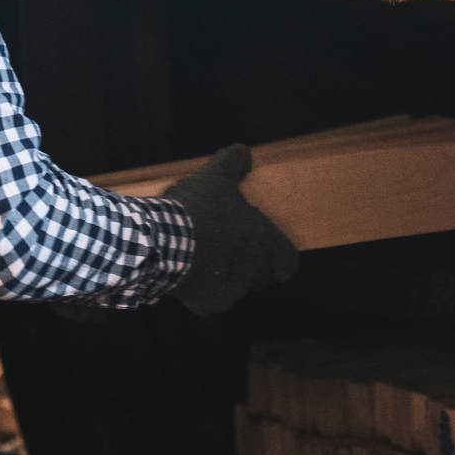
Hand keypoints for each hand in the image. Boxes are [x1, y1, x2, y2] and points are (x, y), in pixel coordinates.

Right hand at [158, 143, 299, 315]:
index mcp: (263, 240)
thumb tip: (243, 150)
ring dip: (224, 278)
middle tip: (227, 250)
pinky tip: (186, 273)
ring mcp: (232, 291)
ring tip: (202, 260)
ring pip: (235, 288)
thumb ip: (233, 164)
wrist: (165, 242)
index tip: (281, 265)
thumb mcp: (215, 177)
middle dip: (248, 266)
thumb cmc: (198, 209)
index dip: (283, 260)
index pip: (288, 259)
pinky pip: (207, 299)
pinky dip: (199, 290)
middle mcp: (254, 270)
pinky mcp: (208, 304)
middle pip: (261, 276)